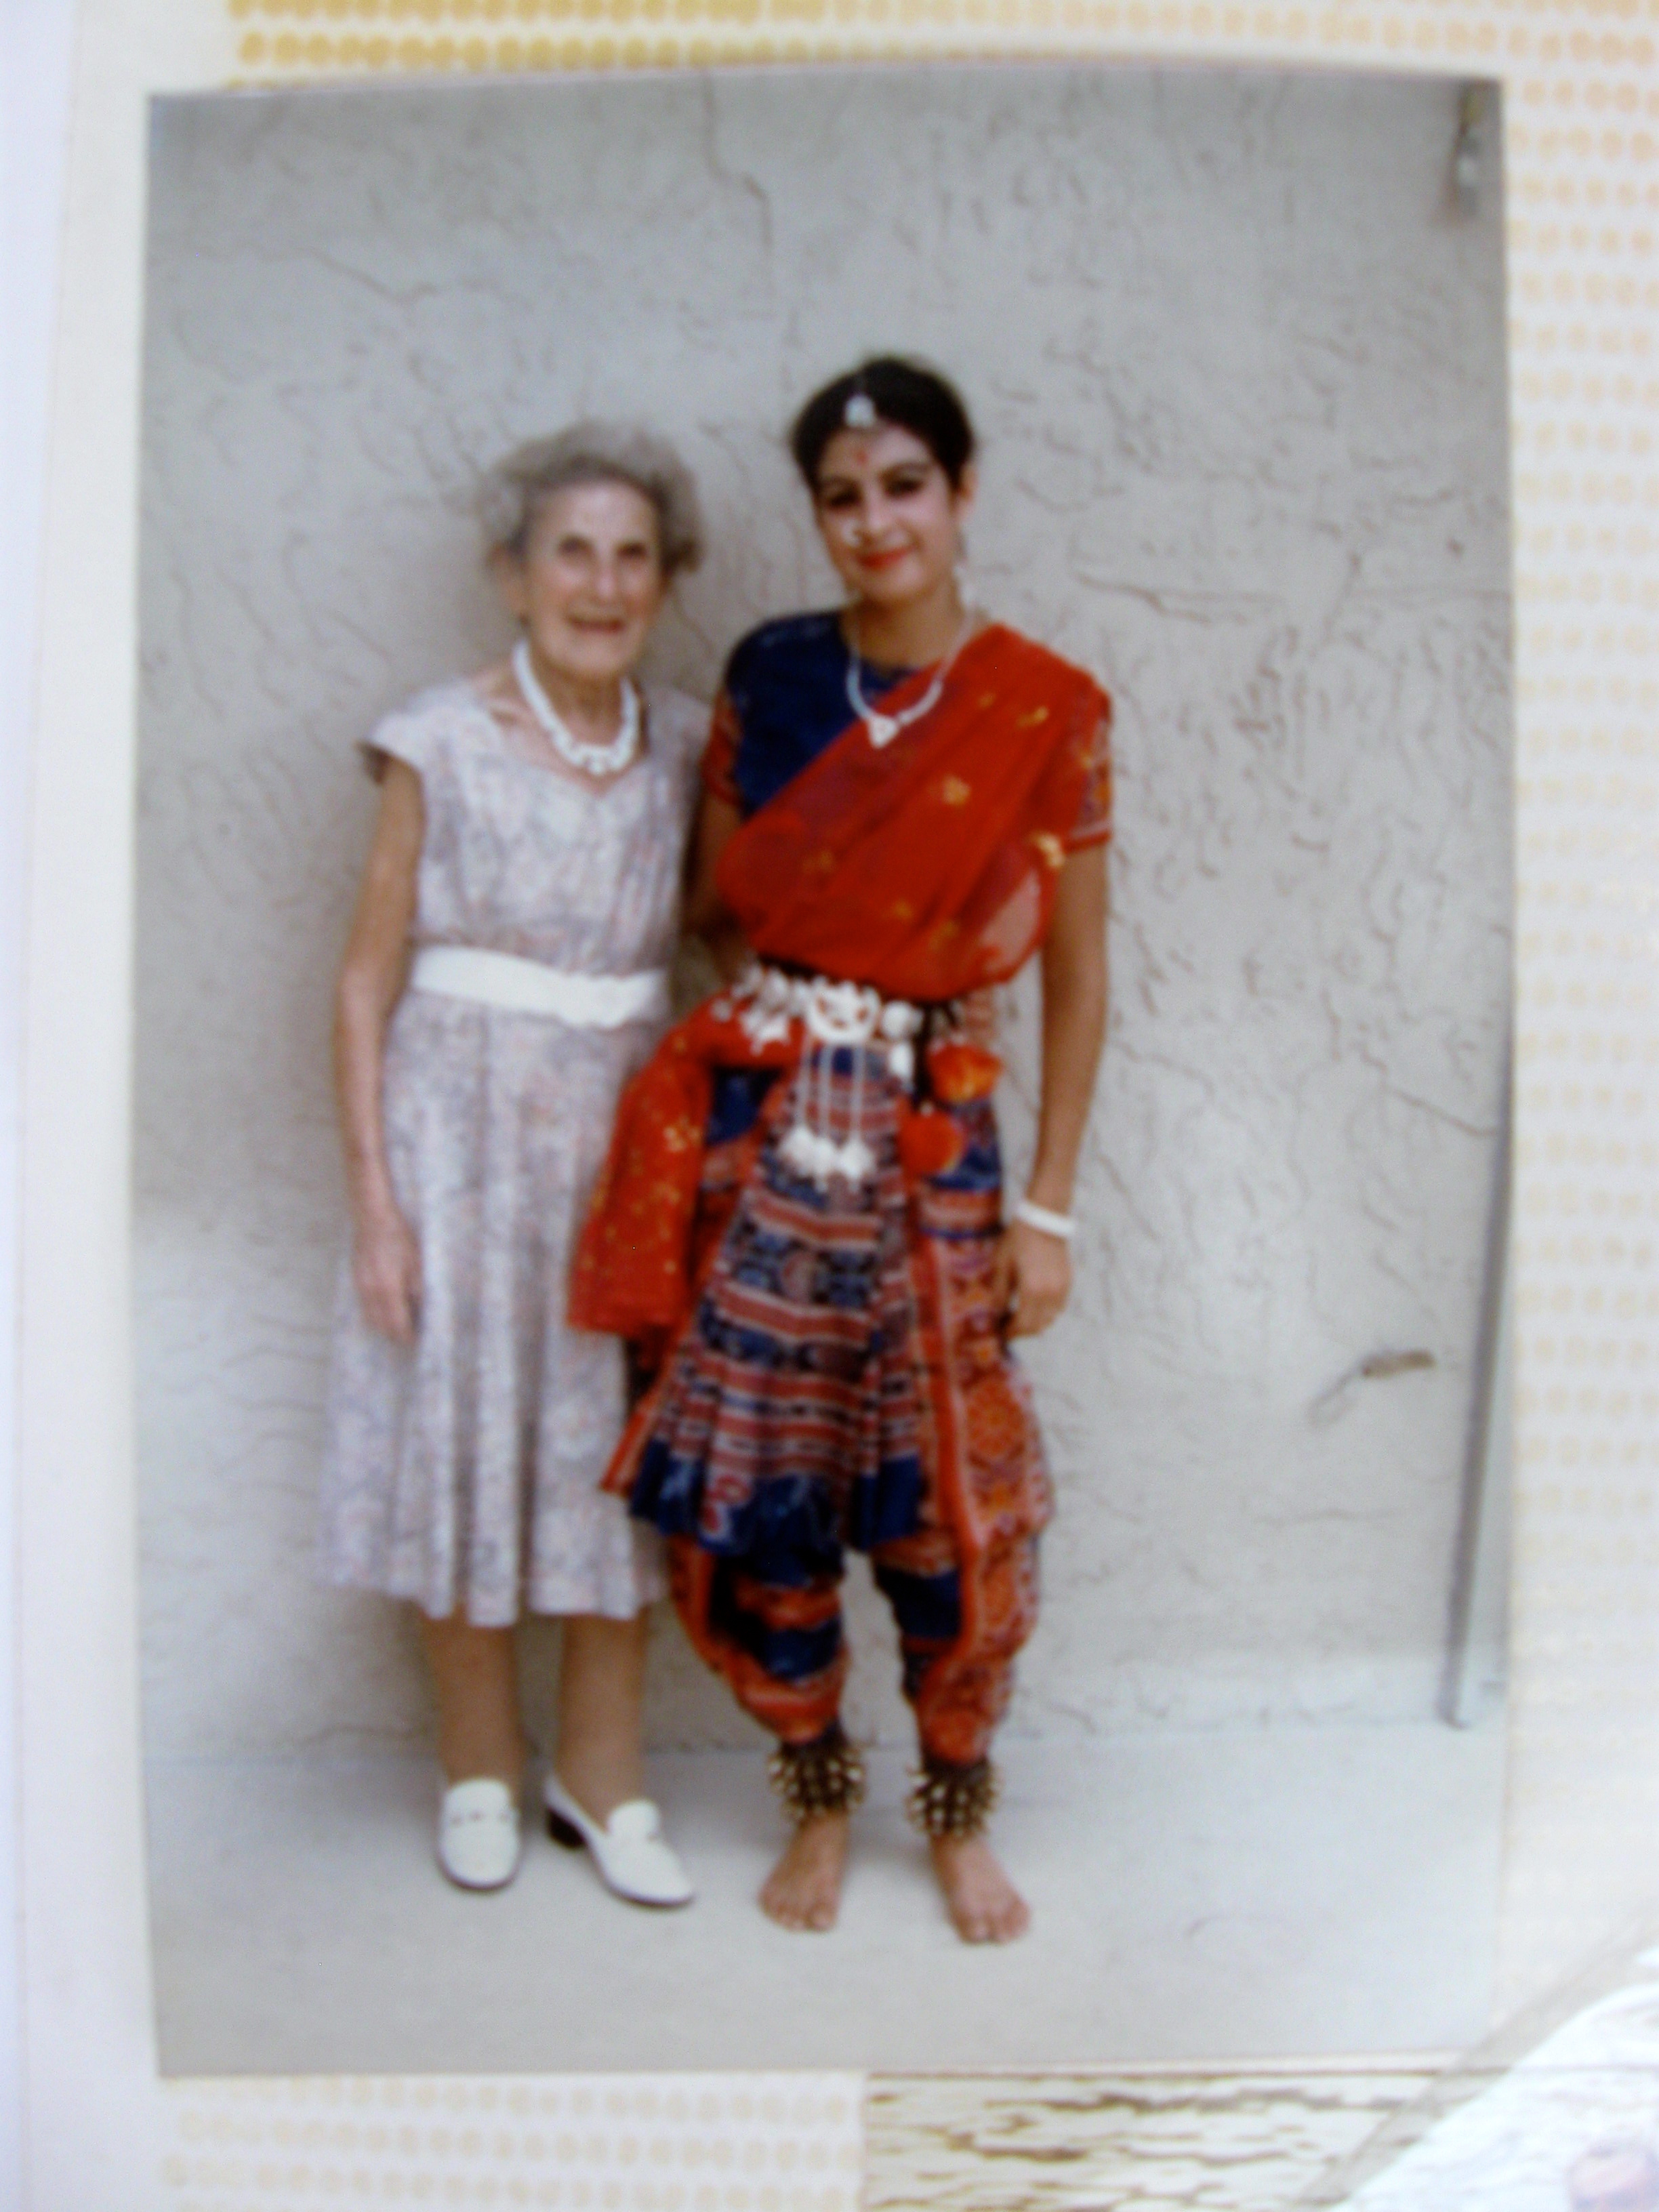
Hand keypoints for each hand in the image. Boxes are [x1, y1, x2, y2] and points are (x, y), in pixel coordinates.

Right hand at [353, 1201, 421, 1343]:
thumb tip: (423, 1310)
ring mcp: (360, 1287)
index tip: (419, 1339)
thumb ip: (419, 1289)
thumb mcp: (417, 1262)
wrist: (372, 1218)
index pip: (397, 1325)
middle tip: (412, 1335)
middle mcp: (371, 1293)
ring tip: (401, 1324)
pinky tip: (388, 1308)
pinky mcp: (356, 1280)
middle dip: (396, 1334)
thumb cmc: (399, 1237)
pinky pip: (365, 1306)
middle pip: (382, 1327)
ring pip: (371, 1318)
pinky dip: (376, 1313)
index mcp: (388, 1290)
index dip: (408, 1336)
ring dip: (385, 1325)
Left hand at [992, 1215, 1071, 1339]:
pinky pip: (1058, 1307)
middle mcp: (1050, 1294)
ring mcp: (1062, 1289)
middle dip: (1022, 1331)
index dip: (1011, 1332)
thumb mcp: (1002, 1265)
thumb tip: (996, 1313)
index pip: (1023, 1324)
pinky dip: (1047, 1312)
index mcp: (1032, 1290)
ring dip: (1035, 1323)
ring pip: (1050, 1319)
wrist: (1043, 1221)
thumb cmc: (1018, 1240)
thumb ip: (999, 1292)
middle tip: (1008, 1327)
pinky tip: (1034, 1304)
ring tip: (1020, 1316)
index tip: (1001, 1332)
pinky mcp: (1068, 1282)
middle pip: (1038, 1326)